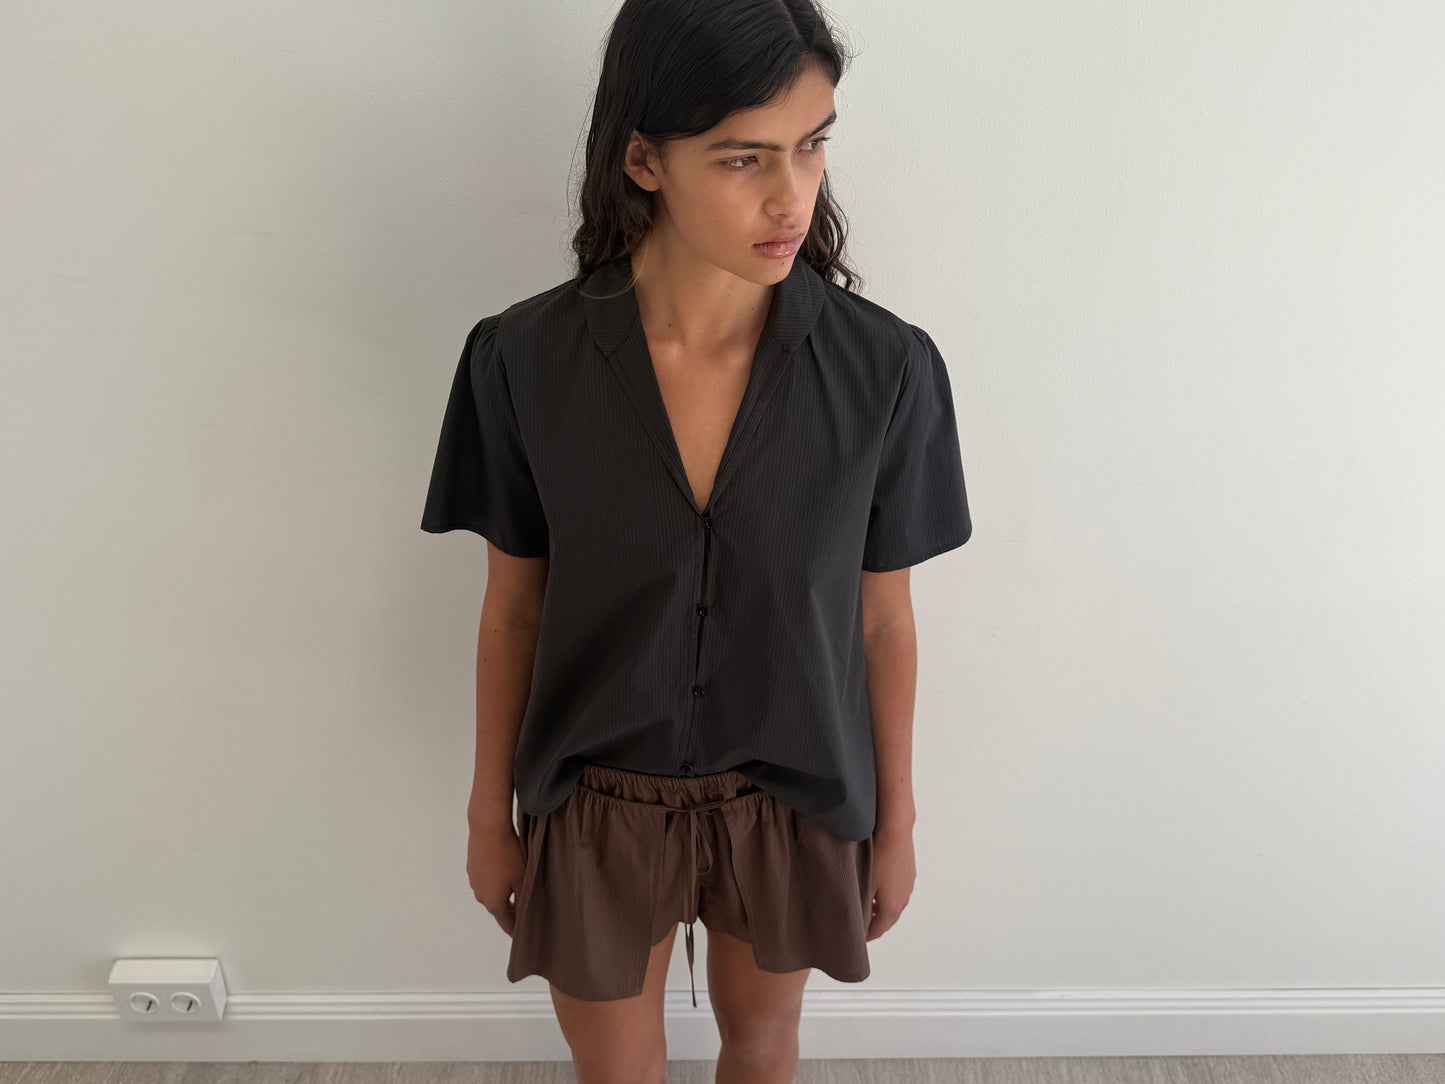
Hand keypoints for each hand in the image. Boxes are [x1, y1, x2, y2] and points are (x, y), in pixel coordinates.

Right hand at [467, 818, 526, 936]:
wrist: (487, 827)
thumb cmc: (507, 853)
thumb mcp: (522, 878)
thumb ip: (524, 899)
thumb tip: (525, 913)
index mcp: (494, 902)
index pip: (506, 924)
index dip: (516, 930)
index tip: (523, 935)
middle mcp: (481, 895)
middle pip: (498, 909)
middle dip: (511, 911)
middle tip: (525, 911)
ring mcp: (474, 881)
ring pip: (491, 893)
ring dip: (503, 894)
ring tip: (517, 888)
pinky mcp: (472, 868)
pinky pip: (486, 880)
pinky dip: (495, 881)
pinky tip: (504, 871)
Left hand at [864, 819, 915, 940]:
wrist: (896, 831)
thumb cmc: (880, 856)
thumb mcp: (866, 884)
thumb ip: (862, 906)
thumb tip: (858, 920)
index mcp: (892, 907)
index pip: (879, 930)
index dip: (867, 936)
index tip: (857, 937)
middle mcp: (903, 900)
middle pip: (888, 920)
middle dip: (874, 924)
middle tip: (860, 924)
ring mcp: (908, 886)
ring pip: (893, 905)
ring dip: (881, 909)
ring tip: (866, 905)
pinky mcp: (909, 874)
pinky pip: (898, 892)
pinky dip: (887, 896)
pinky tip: (877, 886)